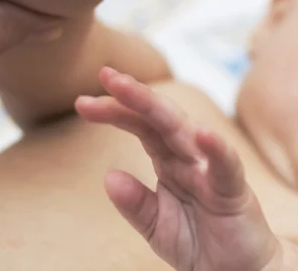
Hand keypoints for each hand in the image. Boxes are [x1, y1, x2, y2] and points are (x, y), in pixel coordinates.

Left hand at [77, 68, 284, 270]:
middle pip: (157, 117)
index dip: (113, 110)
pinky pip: (224, 164)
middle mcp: (187, 155)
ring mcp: (210, 168)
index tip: (83, 102)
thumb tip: (109, 178)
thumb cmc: (199, 243)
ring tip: (128, 88)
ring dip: (156, 107)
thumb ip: (135, 203)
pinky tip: (201, 133)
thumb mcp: (156, 225)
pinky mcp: (234, 190)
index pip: (139, 125)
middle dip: (131, 94)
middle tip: (105, 75)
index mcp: (167, 159)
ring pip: (182, 130)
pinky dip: (215, 148)